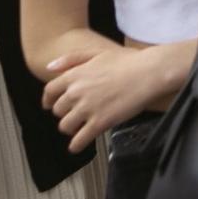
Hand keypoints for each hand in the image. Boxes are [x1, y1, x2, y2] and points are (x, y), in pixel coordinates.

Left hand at [42, 45, 183, 151]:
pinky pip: (79, 140)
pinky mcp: (99, 123)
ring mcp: (87, 108)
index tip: (49, 105)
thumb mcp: (97, 52)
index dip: (48, 100)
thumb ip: (71, 59)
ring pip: (65, 126)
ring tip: (79, 128)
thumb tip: (49, 67)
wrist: (149, 72)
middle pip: (58, 111)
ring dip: (70, 129)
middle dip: (65, 113)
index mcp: (75, 75)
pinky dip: (76, 145)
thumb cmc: (128, 61)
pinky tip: (79, 145)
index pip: (50, 91)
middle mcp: (76, 92)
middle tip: (75, 114)